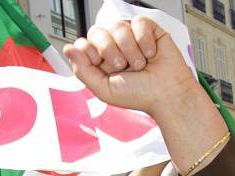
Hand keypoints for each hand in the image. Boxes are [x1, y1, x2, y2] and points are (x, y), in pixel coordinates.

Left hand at [64, 17, 194, 116]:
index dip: (90, 51)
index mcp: (101, 61)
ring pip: (118, 27)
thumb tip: (68, 49)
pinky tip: (150, 54)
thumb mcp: (104, 90)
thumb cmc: (139, 95)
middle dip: (110, 51)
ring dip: (130, 50)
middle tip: (122, 67)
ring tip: (140, 65)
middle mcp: (114, 46)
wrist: (166, 94)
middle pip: (98, 31)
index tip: (101, 65)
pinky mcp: (148, 29)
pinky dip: (144, 41)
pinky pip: (138, 23)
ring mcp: (130, 37)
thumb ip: (83, 71)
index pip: (83, 43)